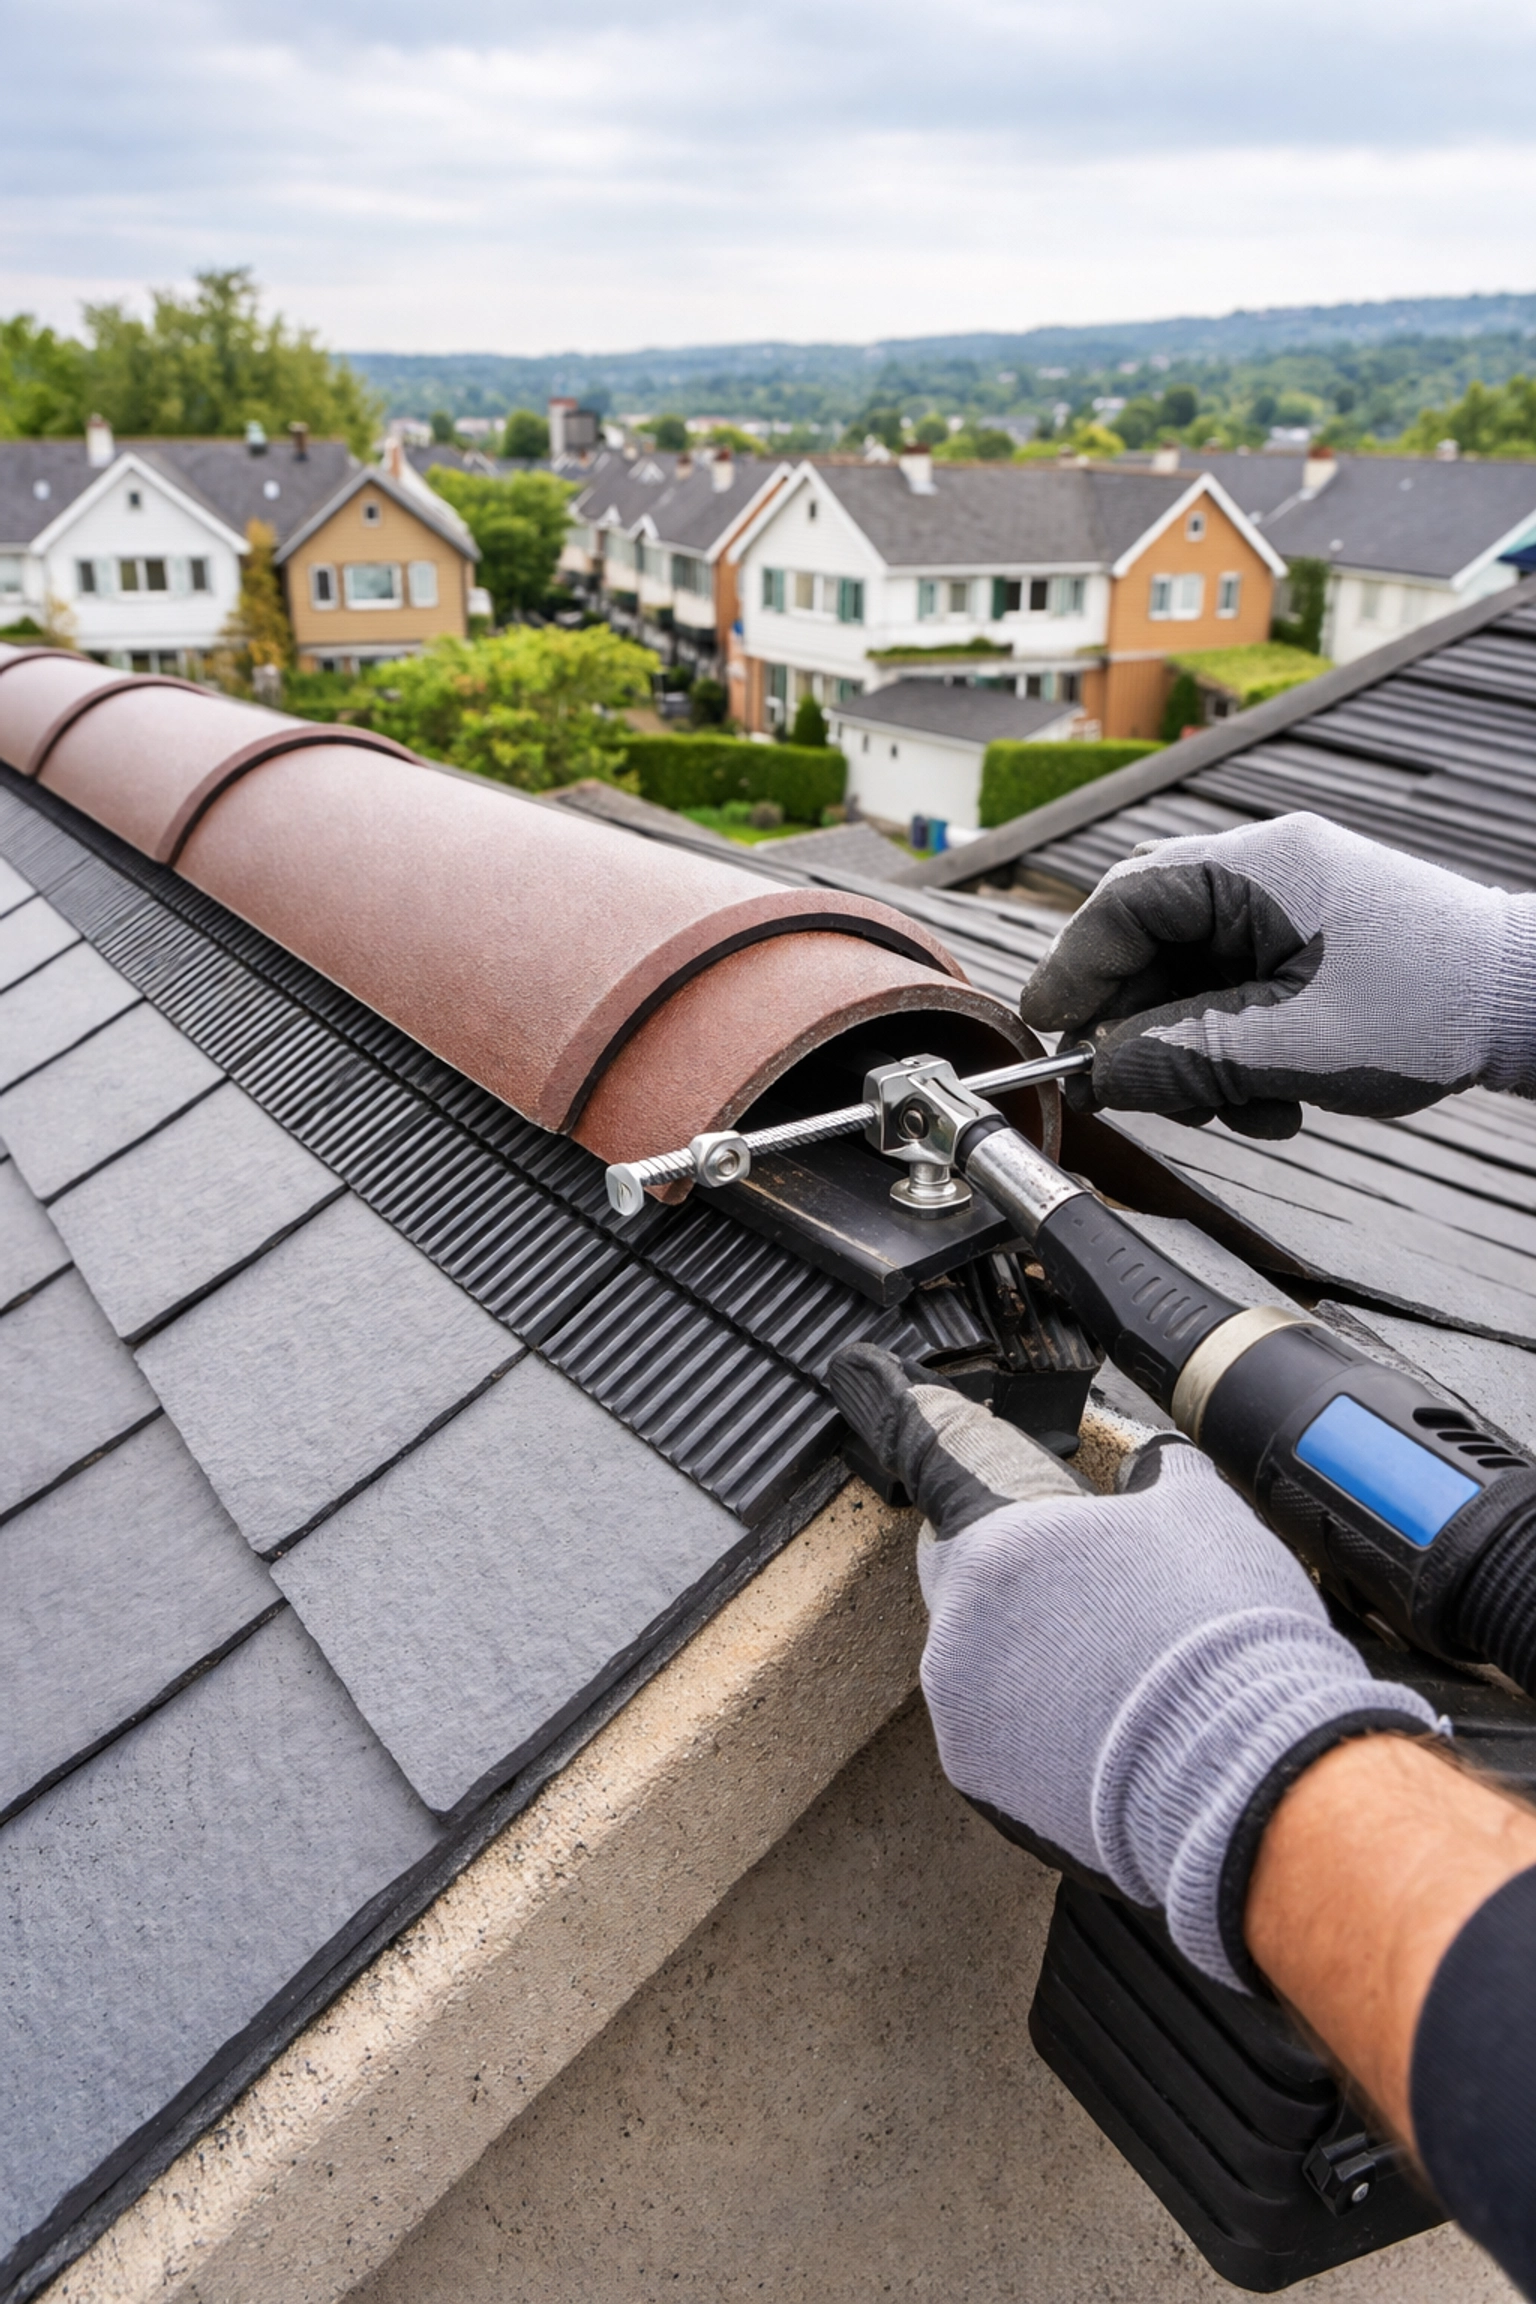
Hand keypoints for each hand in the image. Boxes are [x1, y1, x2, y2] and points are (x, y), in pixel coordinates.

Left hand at [827, 1345, 1439, 1989]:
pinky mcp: (985, 1783)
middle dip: (1006, 1551)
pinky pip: (996, 1725)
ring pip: (977, 1650)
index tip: (864, 1371)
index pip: (933, 1453)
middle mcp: (958, 1627)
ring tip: (1118, 1657)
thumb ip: (1154, 1473)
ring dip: (1029, 1642)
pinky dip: (1038, 1716)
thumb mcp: (1201, 1511)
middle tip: (1079, 1562)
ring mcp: (963, 1711)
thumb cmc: (1225, 1643)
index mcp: (996, 1541)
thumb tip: (1147, 1467)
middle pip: (959, 1561)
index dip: (905, 1408)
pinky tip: (1107, 1717)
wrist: (1253, 1782)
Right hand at [1018, 812, 1535, 1138]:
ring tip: (1241, 1112)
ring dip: (1196, 1058)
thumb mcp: (1291, 1048)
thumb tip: (1101, 1073)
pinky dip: (1236, 1055)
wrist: (1531, 1006)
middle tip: (1136, 1092)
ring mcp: (1284, 911)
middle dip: (1142, 1030)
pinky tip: (1275, 1100)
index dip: (1074, 971)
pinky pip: (1233, 997)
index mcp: (1256, 870)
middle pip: (1150, 947)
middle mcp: (1263, 875)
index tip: (1049, 1033)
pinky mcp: (1305, 947)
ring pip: (1189, 984)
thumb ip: (1183, 1058)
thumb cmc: (1433, 1009)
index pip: (1122, 904)